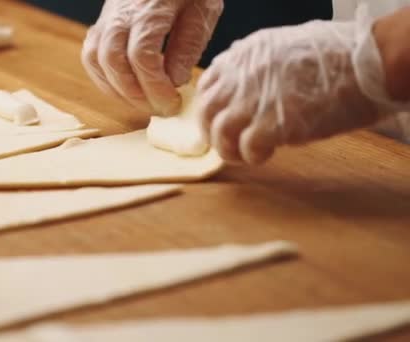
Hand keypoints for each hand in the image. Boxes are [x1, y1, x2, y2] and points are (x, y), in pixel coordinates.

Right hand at [82, 0, 222, 115]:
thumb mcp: (203, 10)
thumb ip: (188, 45)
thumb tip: (174, 81)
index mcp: (149, 8)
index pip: (142, 57)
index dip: (155, 87)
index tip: (173, 103)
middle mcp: (120, 13)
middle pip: (114, 62)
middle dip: (136, 95)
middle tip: (160, 109)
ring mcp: (107, 18)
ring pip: (96, 61)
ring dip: (118, 90)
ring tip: (144, 103)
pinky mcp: (101, 24)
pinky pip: (91, 56)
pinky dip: (105, 79)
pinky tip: (125, 90)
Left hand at [197, 9, 405, 164]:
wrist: (365, 66)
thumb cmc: (337, 57)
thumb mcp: (285, 47)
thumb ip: (258, 66)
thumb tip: (247, 86)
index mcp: (245, 54)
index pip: (207, 83)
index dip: (210, 105)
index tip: (216, 119)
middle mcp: (241, 76)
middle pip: (206, 111)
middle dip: (210, 132)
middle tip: (225, 144)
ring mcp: (252, 101)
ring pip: (219, 133)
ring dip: (229, 149)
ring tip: (244, 155)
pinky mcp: (270, 126)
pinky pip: (246, 149)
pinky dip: (252, 157)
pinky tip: (265, 156)